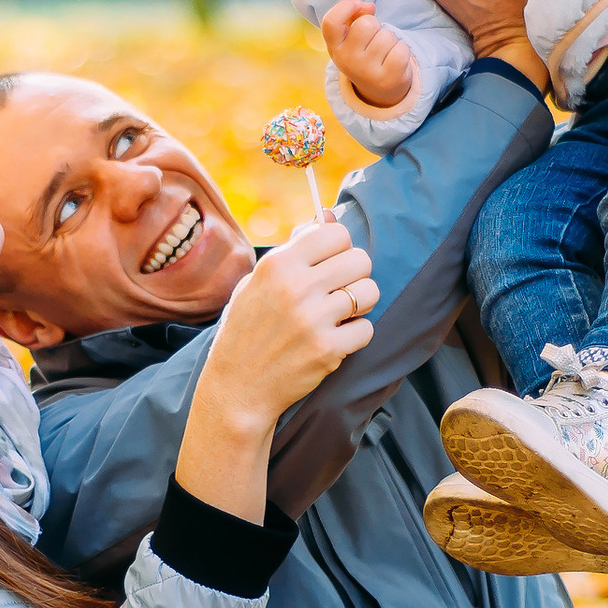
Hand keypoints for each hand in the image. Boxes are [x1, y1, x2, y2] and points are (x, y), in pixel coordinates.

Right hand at [175, 221, 376, 519]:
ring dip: (360, 304)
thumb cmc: (246, 332)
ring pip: (370, 292)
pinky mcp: (328, 350)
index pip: (336, 234)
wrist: (237, 389)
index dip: (339, 249)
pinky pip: (367, 329)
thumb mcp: (256, 284)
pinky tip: (335, 339)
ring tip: (338, 316)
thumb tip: (329, 218)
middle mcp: (296, 287)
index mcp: (277, 265)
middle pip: (360, 260)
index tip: (330, 265)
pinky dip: (356, 335)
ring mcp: (313, 320)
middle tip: (338, 293)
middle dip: (355, 275)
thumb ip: (292, 253)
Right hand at [321, 0, 416, 113]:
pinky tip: (394, 60)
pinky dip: (402, 50)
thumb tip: (369, 7)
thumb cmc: (364, 54)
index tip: (358, 4)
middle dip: (376, 26)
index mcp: (335, 48)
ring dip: (390, 40)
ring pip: (387, 36)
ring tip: (384, 53)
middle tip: (374, 40)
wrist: (378, 90)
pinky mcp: (388, 79)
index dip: (345, 7)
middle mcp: (347, 61)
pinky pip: (402, 49)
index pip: (331, 22)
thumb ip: (355, 16)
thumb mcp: (351, 37)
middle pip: (367, 24)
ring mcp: (367, 72)